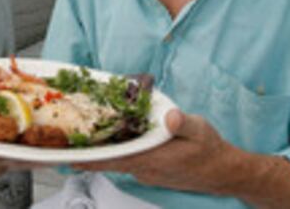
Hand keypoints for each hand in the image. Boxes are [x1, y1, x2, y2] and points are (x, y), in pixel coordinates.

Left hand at [71, 109, 235, 193]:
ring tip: (83, 138)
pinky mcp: (151, 172)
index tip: (67, 156)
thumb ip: (184, 123)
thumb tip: (170, 116)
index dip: (90, 158)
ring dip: (102, 151)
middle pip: (109, 161)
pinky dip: (117, 152)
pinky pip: (128, 162)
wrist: (224, 173)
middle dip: (88, 152)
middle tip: (65, 142)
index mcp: (153, 159)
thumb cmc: (211, 151)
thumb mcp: (200, 130)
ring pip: (118, 161)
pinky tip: (114, 139)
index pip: (113, 160)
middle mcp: (145, 169)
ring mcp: (147, 173)